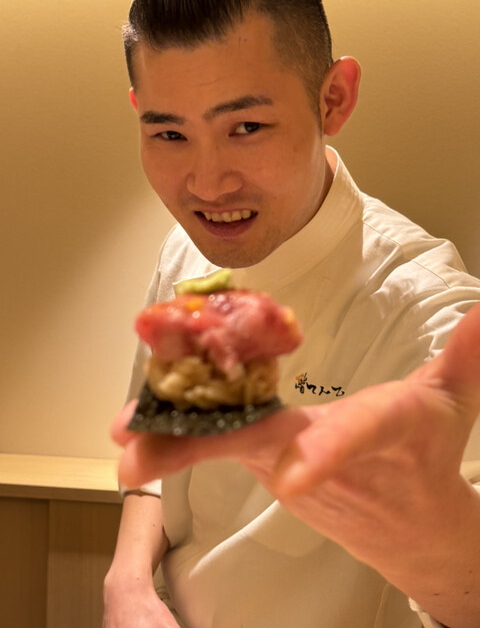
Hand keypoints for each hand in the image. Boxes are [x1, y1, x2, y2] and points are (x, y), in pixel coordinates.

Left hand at [113, 302, 479, 626]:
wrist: (409, 528)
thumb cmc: (424, 458)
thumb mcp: (452, 404)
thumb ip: (468, 356)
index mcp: (372, 437)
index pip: (355, 438)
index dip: (327, 450)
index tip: (291, 473)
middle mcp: (317, 457)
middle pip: (255, 445)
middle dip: (196, 446)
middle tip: (134, 451)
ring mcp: (285, 465)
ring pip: (226, 444)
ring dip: (172, 439)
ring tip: (123, 438)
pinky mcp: (266, 465)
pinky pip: (222, 439)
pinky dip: (184, 426)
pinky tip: (144, 421)